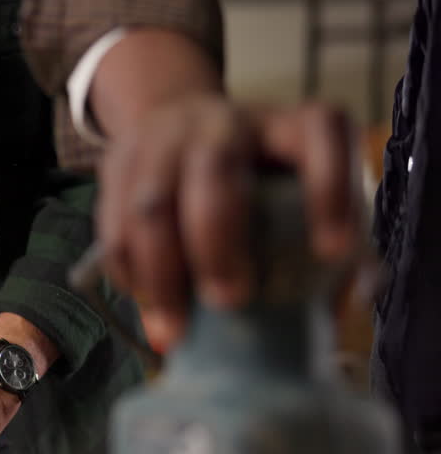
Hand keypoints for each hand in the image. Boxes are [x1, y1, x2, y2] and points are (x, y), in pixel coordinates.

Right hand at [96, 96, 358, 350]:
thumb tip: (340, 306)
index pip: (320, 135)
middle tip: (229, 303)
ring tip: (174, 331)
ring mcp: (164, 138)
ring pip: (151, 206)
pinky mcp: (118, 161)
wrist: (179, 124)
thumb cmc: (261, 184)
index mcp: (290, 125)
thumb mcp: (305, 197)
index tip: (333, 252)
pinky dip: (127, 273)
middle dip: (218, 246)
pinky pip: (112, 226)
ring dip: (161, 275)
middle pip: (215, 174)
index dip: (329, 190)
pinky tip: (147, 301)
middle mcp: (227, 122)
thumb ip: (332, 252)